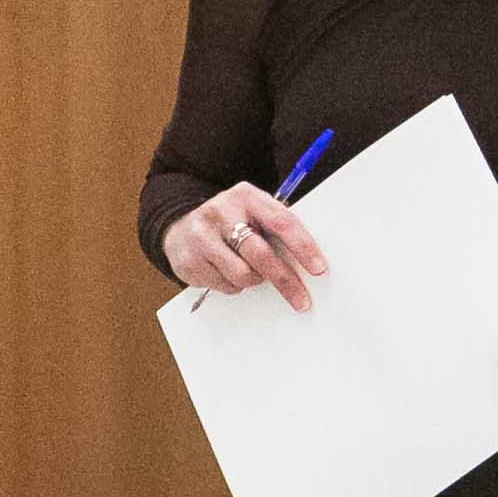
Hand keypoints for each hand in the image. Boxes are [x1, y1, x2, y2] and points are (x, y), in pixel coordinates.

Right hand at [165, 183, 329, 309]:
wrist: (179, 226)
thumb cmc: (229, 222)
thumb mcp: (251, 212)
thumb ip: (274, 227)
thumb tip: (308, 261)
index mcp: (245, 196)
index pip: (281, 221)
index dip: (303, 246)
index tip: (318, 268)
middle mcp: (221, 212)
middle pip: (260, 254)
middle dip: (285, 280)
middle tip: (301, 300)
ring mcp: (201, 236)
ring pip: (242, 274)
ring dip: (254, 280)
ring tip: (250, 270)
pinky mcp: (189, 260)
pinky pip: (225, 286)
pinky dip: (234, 285)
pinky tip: (226, 271)